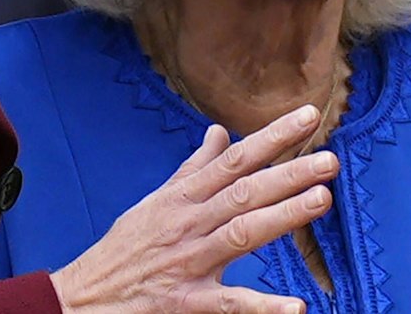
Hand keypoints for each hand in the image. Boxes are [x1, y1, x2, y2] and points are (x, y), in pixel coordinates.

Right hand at [50, 104, 337, 313]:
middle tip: (330, 160)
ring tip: (321, 200)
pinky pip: (228, 303)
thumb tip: (219, 132)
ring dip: (283, 216)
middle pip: (244, 192)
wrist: (80, 299)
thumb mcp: (155, 202)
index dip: (273, 137)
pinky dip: (261, 307)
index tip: (309, 115)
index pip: (235, 159)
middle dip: (288, 174)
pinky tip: (294, 307)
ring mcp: (188, 261)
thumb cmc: (123, 249)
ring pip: (241, 233)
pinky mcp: (184, 301)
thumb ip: (192, 168)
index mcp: (183, 197)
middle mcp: (188, 223)